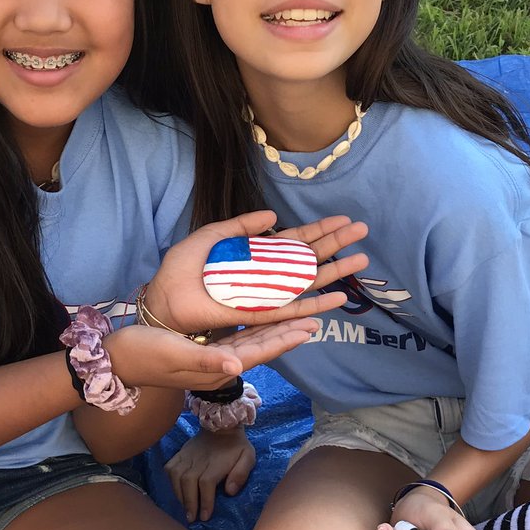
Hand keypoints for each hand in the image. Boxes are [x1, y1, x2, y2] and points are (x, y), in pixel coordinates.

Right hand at [105, 316, 318, 391]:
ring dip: (276, 330)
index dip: (285, 339)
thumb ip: (206, 361)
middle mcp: (221, 365)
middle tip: (316, 319)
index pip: (260, 352)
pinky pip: (238, 337)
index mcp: (217, 368)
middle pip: (263, 347)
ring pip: (253, 342)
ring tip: (299, 317)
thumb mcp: (173, 355)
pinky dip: (254, 326)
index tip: (310, 327)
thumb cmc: (143, 354)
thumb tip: (237, 366)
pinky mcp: (205, 349)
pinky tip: (262, 315)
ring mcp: (213, 359)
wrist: (118, 361)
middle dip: (289, 334)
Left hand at [144, 212, 368, 335]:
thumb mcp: (211, 236)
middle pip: (309, 258)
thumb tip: (273, 216)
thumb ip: (241, 226)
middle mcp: (266, 274)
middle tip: (364, 231)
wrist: (165, 297)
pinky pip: (291, 309)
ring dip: (335, 272)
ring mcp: (265, 294)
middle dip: (336, 245)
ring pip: (307, 282)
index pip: (295, 241)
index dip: (319, 230)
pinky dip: (315, 305)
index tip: (344, 220)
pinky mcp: (258, 313)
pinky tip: (337, 298)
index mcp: (255, 254)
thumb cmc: (183, 269)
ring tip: (361, 261)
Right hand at [166, 429, 255, 523]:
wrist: (220, 424)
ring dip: (179, 495)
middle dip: (189, 502)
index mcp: (216, 463)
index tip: (205, 516)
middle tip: (191, 518)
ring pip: (176, 476)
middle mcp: (198, 460)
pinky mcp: (179, 454)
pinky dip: (170, 481)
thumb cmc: (236, 446)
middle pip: (188, 482)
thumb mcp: (247, 457)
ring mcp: (187, 456)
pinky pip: (169, 468)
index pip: (206, 483)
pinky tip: (176, 491)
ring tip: (184, 508)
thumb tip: (230, 491)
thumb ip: (241, 473)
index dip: (205, 500)